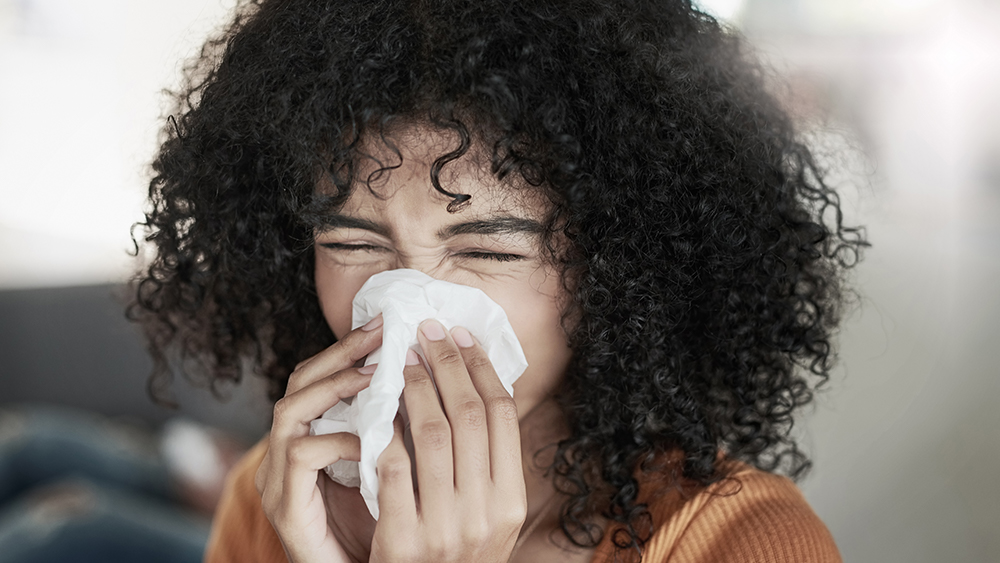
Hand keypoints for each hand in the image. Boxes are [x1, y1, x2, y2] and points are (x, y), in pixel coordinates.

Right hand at [255, 318, 382, 562]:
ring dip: (334, 386)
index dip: (350, 348)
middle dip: (342, 352)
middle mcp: (285, 454)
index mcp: (310, 440)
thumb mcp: (391, 472)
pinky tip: (374, 438)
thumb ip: (395, 432)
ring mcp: (278, 480)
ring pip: (289, 409)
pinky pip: (302, 455)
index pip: (319, 377)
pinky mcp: (285, 508)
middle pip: (298, 381)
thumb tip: (431, 385)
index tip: (390, 326)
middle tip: (384, 332)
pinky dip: (338, 440)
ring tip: (378, 375)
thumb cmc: (380, 533)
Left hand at [369, 319, 527, 562]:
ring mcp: (444, 527)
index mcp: (509, 500)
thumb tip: (475, 389)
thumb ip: (485, 465)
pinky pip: (391, 467)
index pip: (502, 414)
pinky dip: (384, 431)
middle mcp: (485, 513)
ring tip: (401, 361)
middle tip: (427, 332)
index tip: (461, 336)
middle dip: (447, 363)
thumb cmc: (454, 557)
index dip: (480, 367)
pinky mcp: (402, 540)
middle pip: (469, 414)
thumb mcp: (486, 518)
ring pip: (431, 432)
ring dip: (414, 387)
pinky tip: (375, 407)